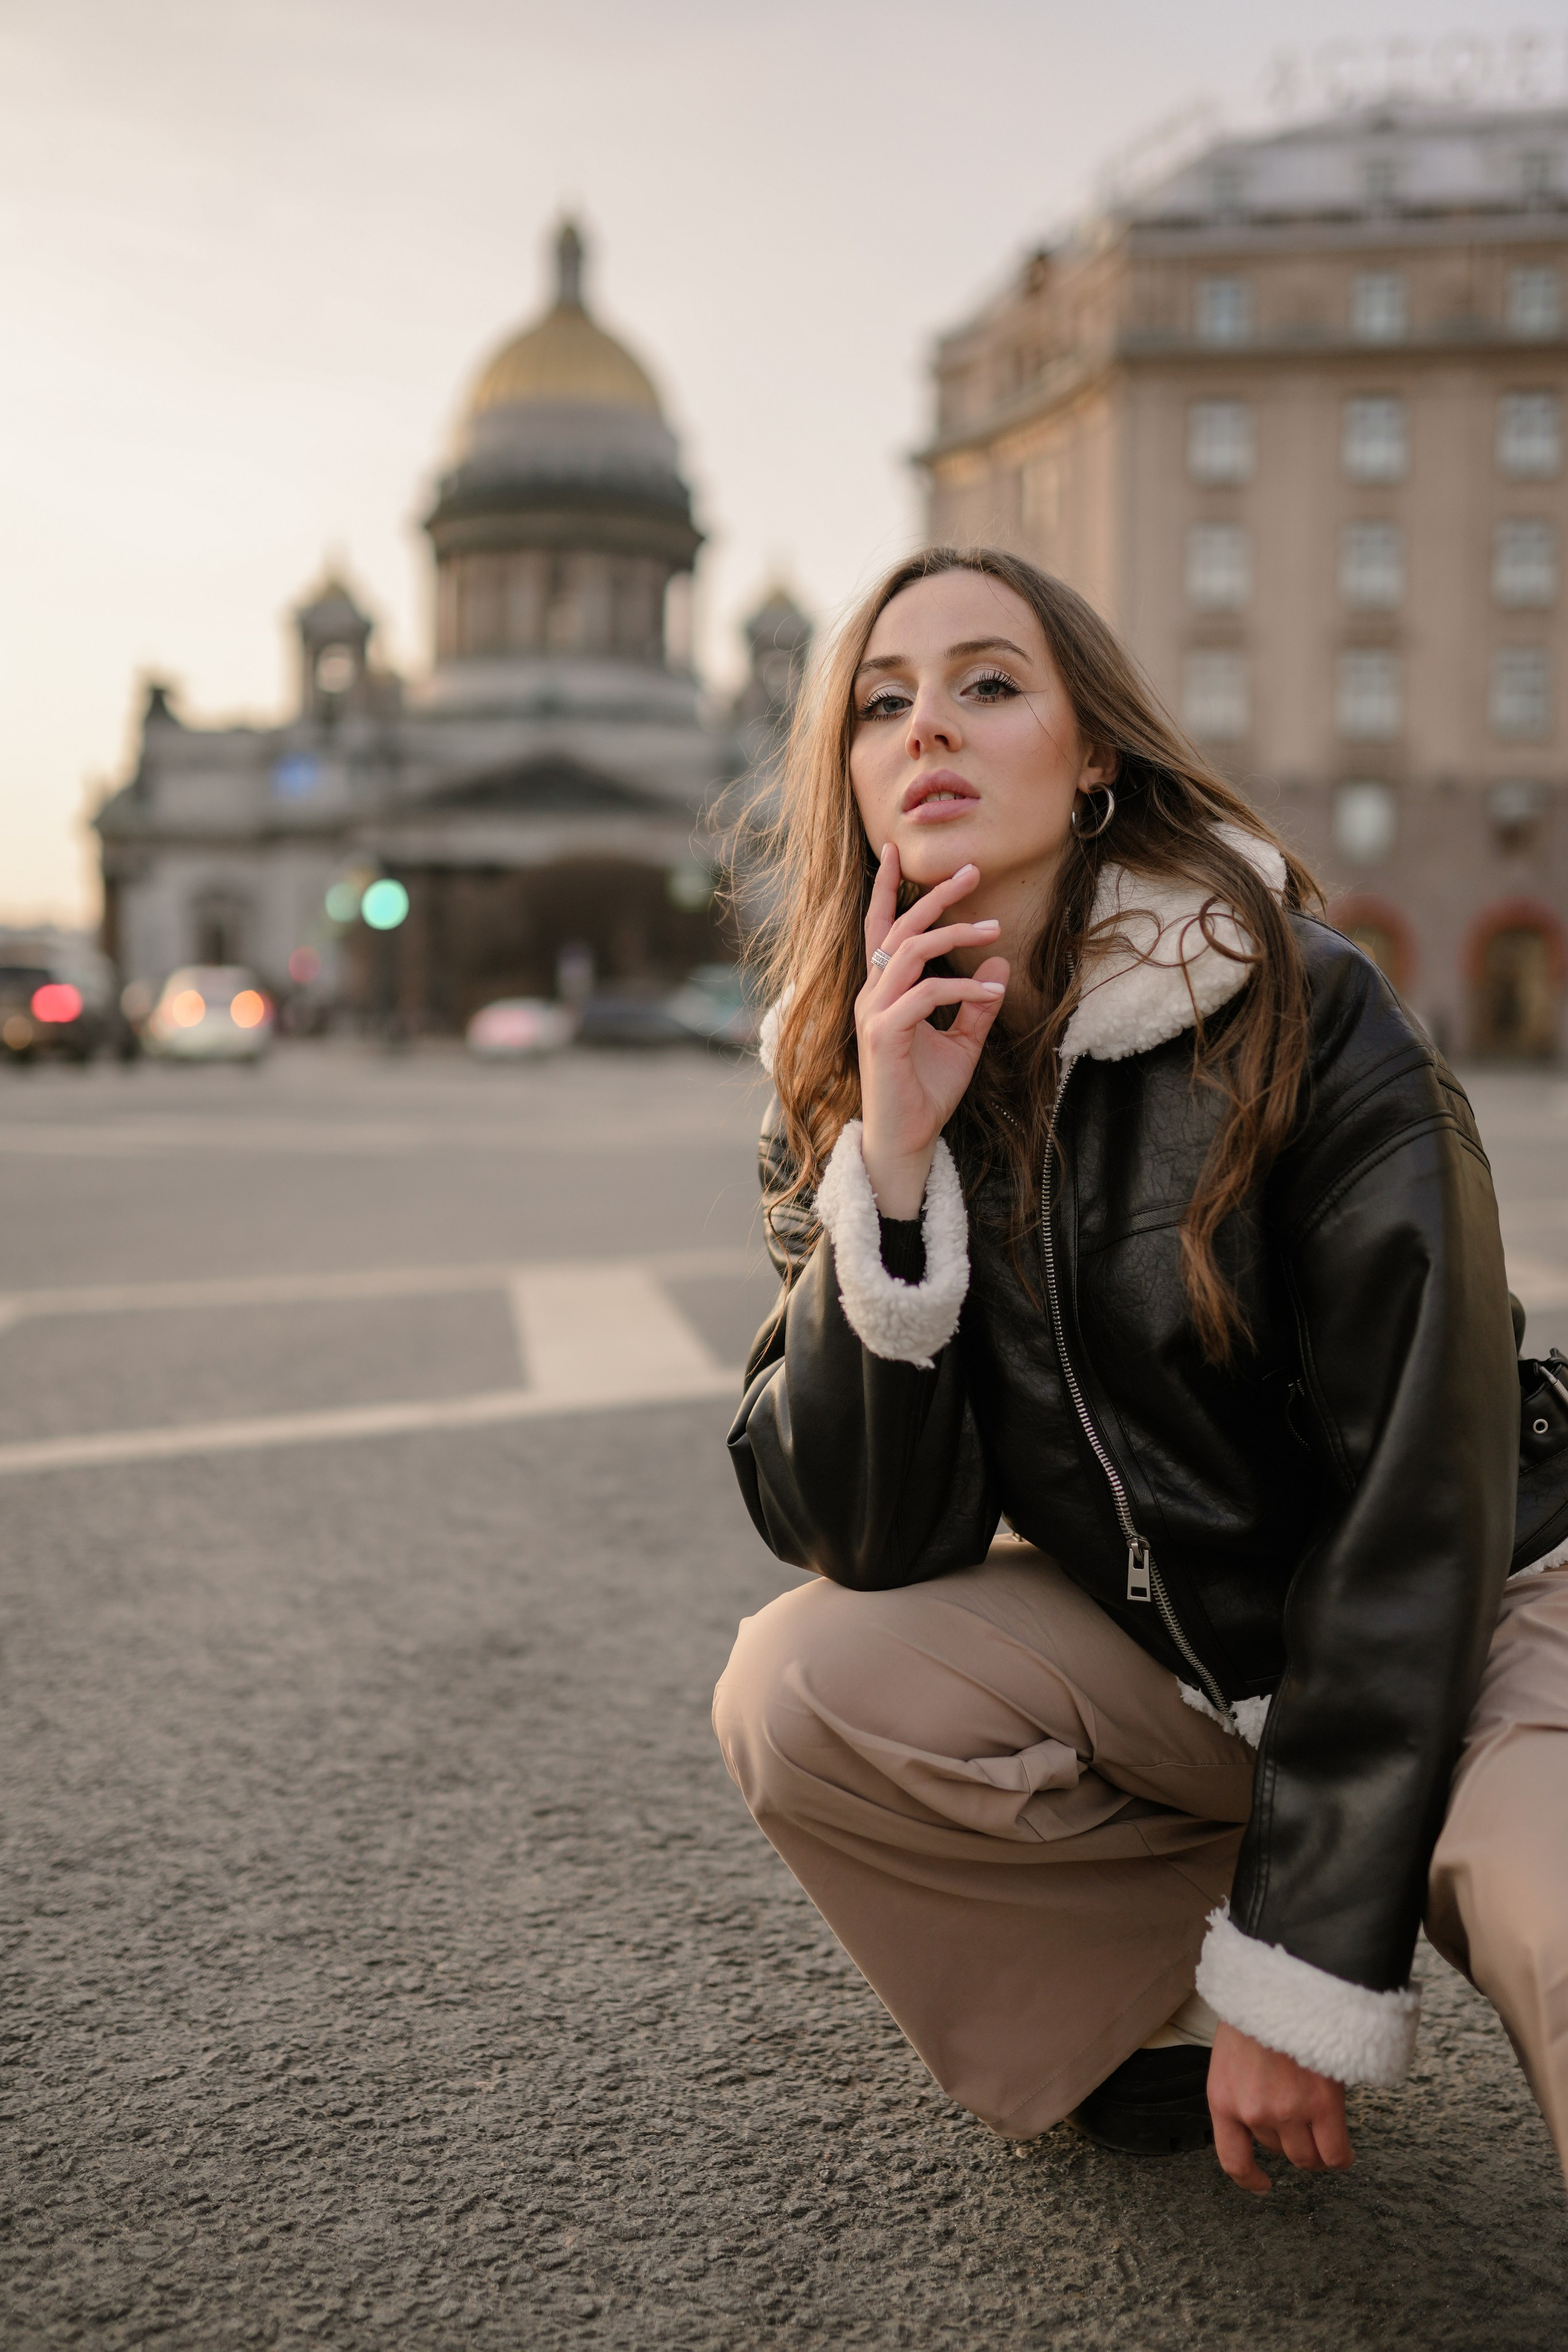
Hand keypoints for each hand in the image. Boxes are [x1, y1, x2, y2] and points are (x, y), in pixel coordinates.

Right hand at [857, 842, 1008, 1218]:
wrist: (906, 1140)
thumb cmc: (926, 1093)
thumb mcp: (963, 1042)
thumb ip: (977, 1004)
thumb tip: (1002, 964)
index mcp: (884, 991)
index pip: (882, 929)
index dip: (888, 890)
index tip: (898, 851)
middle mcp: (873, 995)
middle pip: (899, 929)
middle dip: (934, 895)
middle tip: (972, 870)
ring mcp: (874, 1013)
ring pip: (910, 953)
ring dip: (954, 934)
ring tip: (994, 927)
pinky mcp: (884, 1034)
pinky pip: (926, 996)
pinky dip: (962, 989)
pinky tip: (991, 990)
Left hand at [1207, 2022, 1352, 2193]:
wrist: (1281, 1981)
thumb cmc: (1257, 2008)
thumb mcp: (1232, 2053)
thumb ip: (1244, 2088)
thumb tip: (1263, 2113)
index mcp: (1223, 2097)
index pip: (1232, 2159)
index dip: (1249, 2179)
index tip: (1262, 2183)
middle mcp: (1253, 2111)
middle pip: (1278, 2151)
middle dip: (1290, 2140)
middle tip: (1302, 2122)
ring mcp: (1288, 2111)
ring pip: (1307, 2157)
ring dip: (1315, 2149)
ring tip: (1323, 2131)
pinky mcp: (1322, 2106)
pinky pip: (1334, 2153)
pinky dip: (1339, 2158)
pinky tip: (1341, 2151)